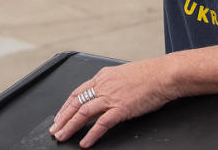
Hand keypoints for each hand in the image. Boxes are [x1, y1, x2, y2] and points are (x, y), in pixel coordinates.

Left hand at [50, 58, 176, 146]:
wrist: (164, 74)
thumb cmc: (149, 74)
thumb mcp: (124, 74)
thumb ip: (112, 84)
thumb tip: (105, 93)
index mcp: (103, 76)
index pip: (78, 92)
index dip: (66, 106)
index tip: (59, 115)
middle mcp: (103, 85)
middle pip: (76, 103)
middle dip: (62, 118)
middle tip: (54, 130)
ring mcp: (111, 97)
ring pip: (83, 113)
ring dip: (70, 126)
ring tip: (62, 137)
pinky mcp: (121, 108)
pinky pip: (101, 124)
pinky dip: (91, 134)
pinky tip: (84, 142)